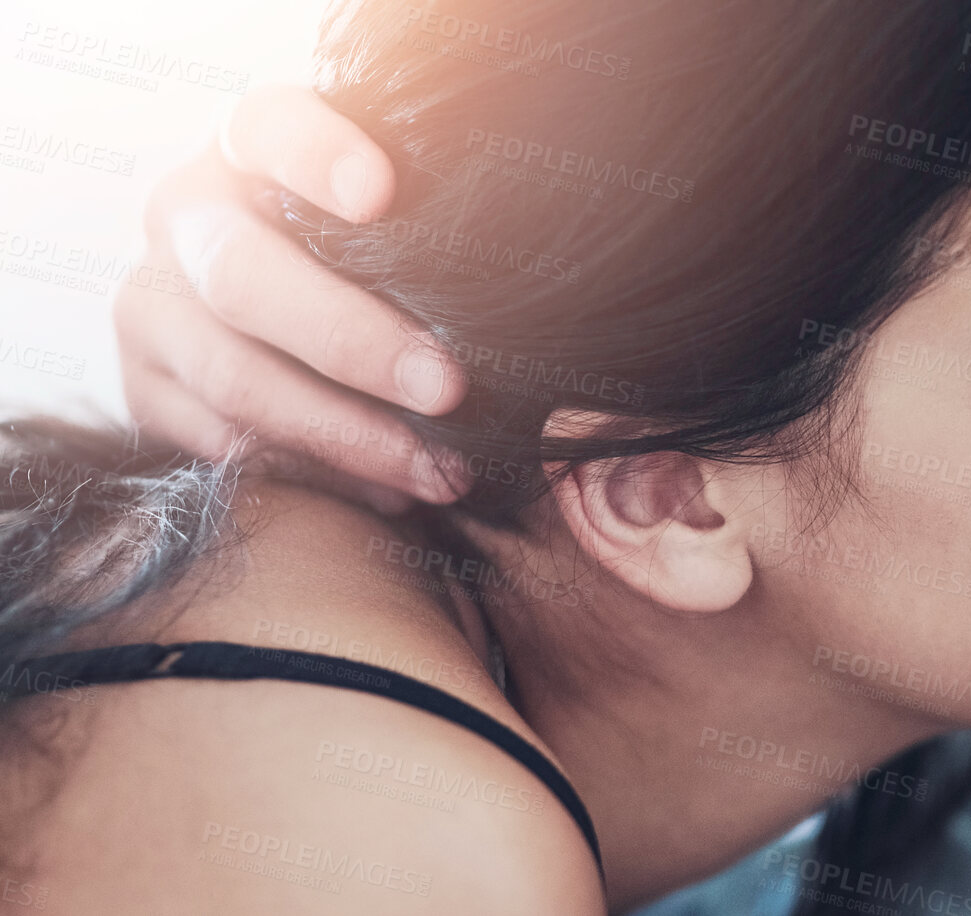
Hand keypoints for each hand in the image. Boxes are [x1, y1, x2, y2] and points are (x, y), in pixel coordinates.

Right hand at [115, 85, 466, 510]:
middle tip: (450, 390)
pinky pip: (222, 444)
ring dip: (347, 437)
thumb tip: (548, 294)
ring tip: (441, 473)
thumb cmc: (382, 249)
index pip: (273, 128)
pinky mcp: (142, 386)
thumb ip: (439, 225)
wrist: (272, 303)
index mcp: (251, 144)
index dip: (316, 157)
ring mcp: (150, 301)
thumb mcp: (401, 213)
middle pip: (243, 276)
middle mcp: (186, 213)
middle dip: (352, 342)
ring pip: (234, 379)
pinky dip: (316, 475)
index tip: (380, 193)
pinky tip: (392, 491)